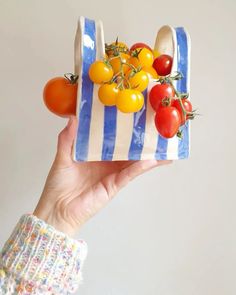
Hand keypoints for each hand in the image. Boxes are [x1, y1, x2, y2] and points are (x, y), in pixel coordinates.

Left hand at [34, 116, 171, 235]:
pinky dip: (140, 167)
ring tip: (163, 145)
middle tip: (154, 128)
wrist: (57, 210)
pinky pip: (129, 174)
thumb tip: (73, 118)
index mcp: (94, 154)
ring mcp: (112, 174)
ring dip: (148, 154)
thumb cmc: (58, 185)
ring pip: (133, 162)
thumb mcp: (62, 157)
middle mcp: (106, 163)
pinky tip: (151, 160)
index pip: (112, 139)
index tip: (132, 117)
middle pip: (127, 149)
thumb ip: (67, 139)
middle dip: (140, 141)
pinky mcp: (114, 185)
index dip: (122, 129)